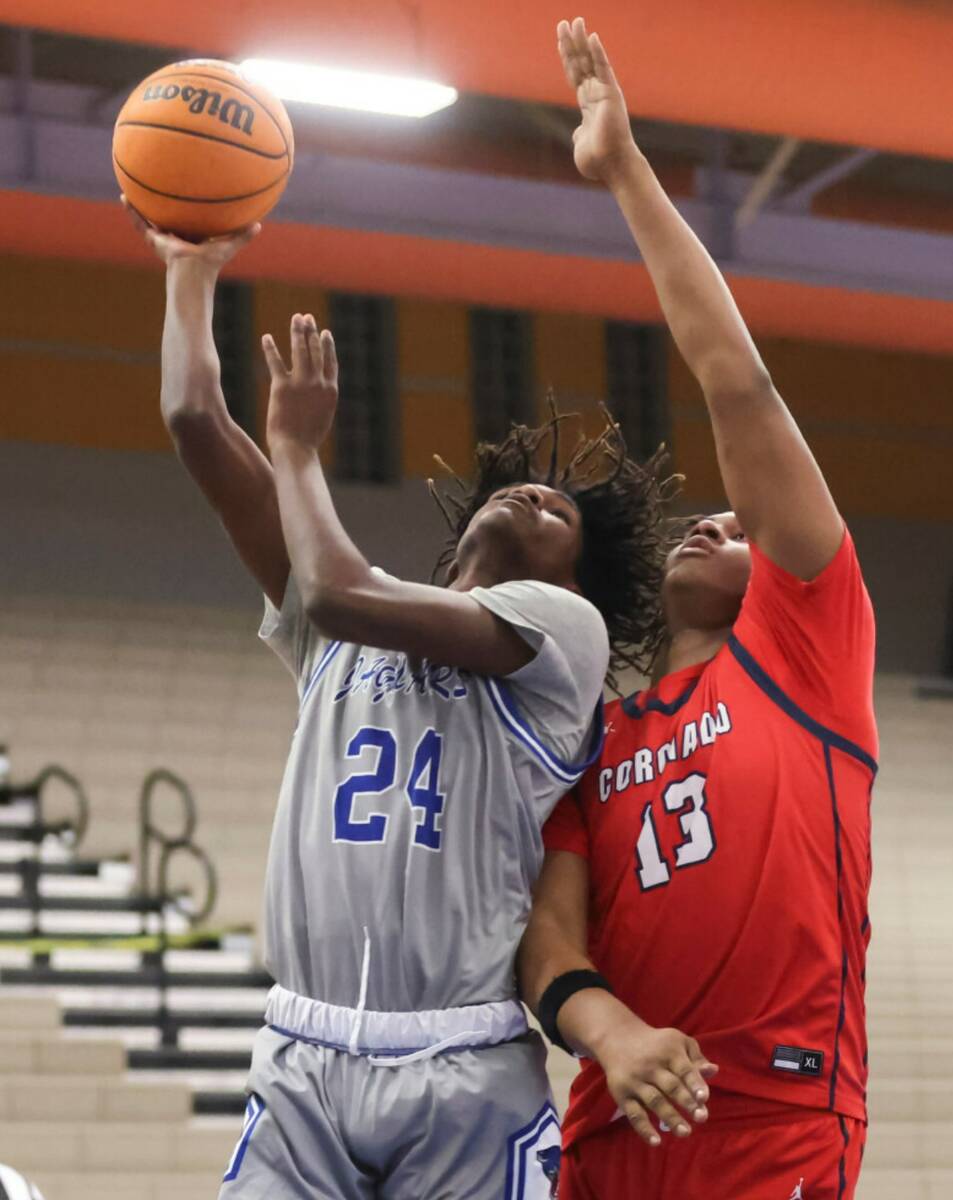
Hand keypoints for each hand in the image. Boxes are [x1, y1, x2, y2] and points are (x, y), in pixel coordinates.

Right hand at [121, 194, 258, 270]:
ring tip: (131, 186)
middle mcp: (176, 235)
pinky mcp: (154, 240)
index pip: (189, 219)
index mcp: (193, 236)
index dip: (187, 208)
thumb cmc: (211, 264)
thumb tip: (259, 224)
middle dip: (163, 203)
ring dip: (141, 204)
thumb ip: (242, 235)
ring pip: (150, 218)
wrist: (193, 273)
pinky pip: (140, 224)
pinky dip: (132, 212)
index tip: (185, 192)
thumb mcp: (228, 245)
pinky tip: (124, 198)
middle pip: (168, 215)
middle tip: (159, 182)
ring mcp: (163, 237)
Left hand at [263, 314, 338, 450]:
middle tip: (307, 318)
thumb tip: (317, 394)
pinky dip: (270, 348)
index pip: (331, 362)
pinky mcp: (282, 387)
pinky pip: (275, 362)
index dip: (328, 345)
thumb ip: (321, 400)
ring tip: (296, 318)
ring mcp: (301, 384)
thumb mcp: (322, 417)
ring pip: (300, 351)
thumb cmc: (309, 439)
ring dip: (297, 332)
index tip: (325, 333)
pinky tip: (266, 337)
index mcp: (331, 391)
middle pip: (316, 351)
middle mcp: (318, 383)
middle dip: (312, 332)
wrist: (297, 449)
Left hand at [557, 17, 638, 183]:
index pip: (575, 76)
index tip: (560, 41)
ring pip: (590, 61)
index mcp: (588, 105)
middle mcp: (596, 95)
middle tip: (563, 23)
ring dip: (581, 41)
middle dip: (571, 43)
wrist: (611, 165)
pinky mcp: (612, 93)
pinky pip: (604, 68)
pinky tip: (591, 36)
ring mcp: (604, 92)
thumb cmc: (598, 161)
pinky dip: (598, 52)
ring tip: (573, 21)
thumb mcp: (581, 145)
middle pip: (580, 63)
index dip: (567, 58)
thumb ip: (579, 135)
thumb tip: (578, 134)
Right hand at [594, 1018, 717, 1146]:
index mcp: (668, 1051)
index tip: (703, 1098)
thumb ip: (695, 1058)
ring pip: (654, 1101)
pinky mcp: (622, 1094)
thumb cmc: (657, 1044)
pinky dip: (644, 1129)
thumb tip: (713, 1070)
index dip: (694, 1082)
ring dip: (670, 1117)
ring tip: (685, 1132)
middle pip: (670, 1086)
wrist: (618, 1038)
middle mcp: (651, 1065)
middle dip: (686, 1102)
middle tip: (701, 1118)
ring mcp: (635, 1080)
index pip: (684, 1069)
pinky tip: (656, 1142)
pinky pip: (634, 1113)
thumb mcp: (677, 1042)